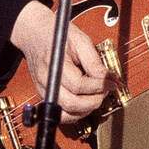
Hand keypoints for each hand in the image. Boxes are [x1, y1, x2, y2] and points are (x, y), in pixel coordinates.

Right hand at [10, 0, 112, 123]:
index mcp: (54, 64)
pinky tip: (86, 102)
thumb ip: (94, 61)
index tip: (112, 83)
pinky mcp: (46, 97)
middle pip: (72, 103)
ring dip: (86, 109)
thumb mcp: (80, 40)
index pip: (78, 85)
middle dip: (94, 100)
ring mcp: (44, 91)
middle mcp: (46, 81)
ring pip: (66, 114)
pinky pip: (61, 114)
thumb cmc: (58, 35)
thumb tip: (109, 78)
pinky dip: (76, 113)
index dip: (99, 86)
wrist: (36, 34)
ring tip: (97, 96)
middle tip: (106, 90)